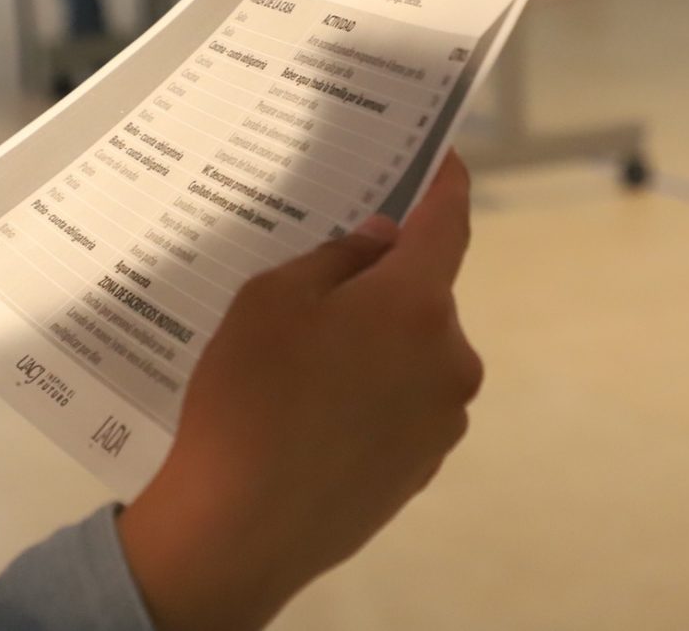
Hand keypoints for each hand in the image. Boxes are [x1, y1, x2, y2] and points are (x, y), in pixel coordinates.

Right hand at [119, 154, 481, 630]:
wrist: (239, 530)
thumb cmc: (249, 398)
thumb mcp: (272, 300)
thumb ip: (338, 259)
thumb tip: (382, 242)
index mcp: (418, 304)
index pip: (448, 223)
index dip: (446, 184)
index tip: (443, 157)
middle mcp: (450, 358)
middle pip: (425, 295)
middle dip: (382, 283)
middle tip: (318, 286)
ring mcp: (443, 420)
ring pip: (414, 353)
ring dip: (377, 344)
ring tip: (304, 365)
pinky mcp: (423, 467)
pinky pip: (405, 404)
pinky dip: (373, 394)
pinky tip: (315, 413)